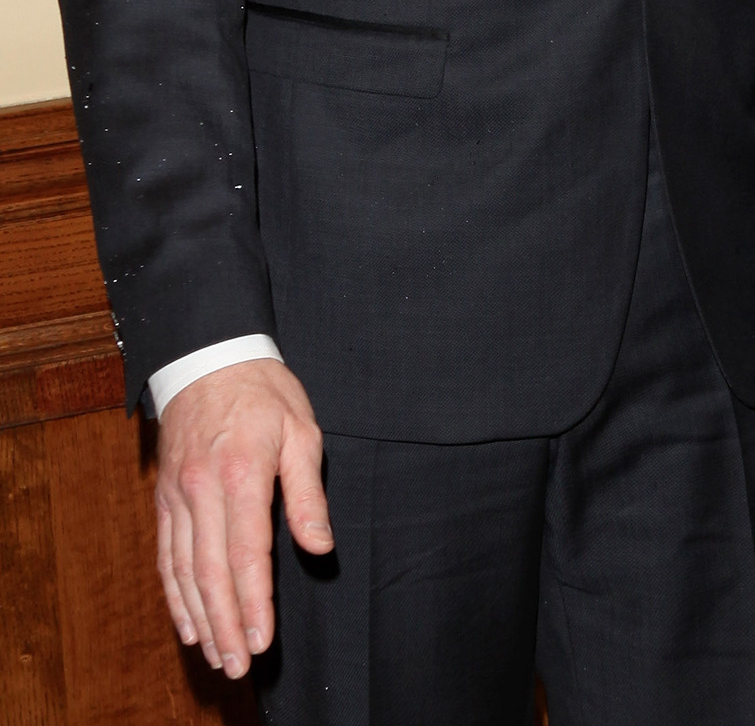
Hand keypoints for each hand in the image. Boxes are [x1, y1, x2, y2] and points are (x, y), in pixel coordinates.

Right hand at [155, 358, 331, 678]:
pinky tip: (187, 622)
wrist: (208, 356)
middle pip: (210, 573)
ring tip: (216, 656)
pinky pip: (166, 555)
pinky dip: (174, 595)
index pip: (246, 553)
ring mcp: (178, 496)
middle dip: (225, 625)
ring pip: (183, 571)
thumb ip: (308, 493)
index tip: (261, 641)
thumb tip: (320, 546)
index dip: (254, 602)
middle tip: (237, 667)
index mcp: (241, 474)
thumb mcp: (301, 430)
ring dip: (200, 618)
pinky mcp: (165, 498)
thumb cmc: (264, 392)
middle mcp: (202, 491)